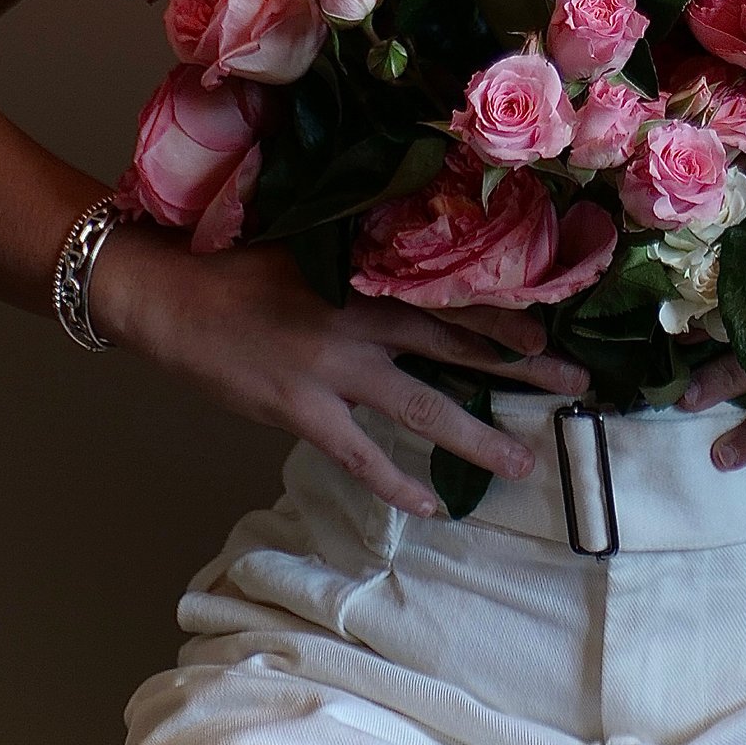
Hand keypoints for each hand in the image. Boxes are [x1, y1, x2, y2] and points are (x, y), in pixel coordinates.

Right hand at [88, 219, 591, 516]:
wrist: (172, 293)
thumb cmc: (243, 259)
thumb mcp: (316, 239)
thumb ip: (368, 254)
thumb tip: (423, 262)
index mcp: (371, 272)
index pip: (456, 293)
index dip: (508, 312)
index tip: (556, 326)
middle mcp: (364, 320)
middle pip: (458, 346)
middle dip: (520, 367)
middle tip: (573, 382)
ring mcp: (334, 370)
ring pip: (422, 408)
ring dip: (476, 436)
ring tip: (521, 463)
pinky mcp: (301, 411)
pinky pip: (360, 455)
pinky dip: (396, 482)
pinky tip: (430, 504)